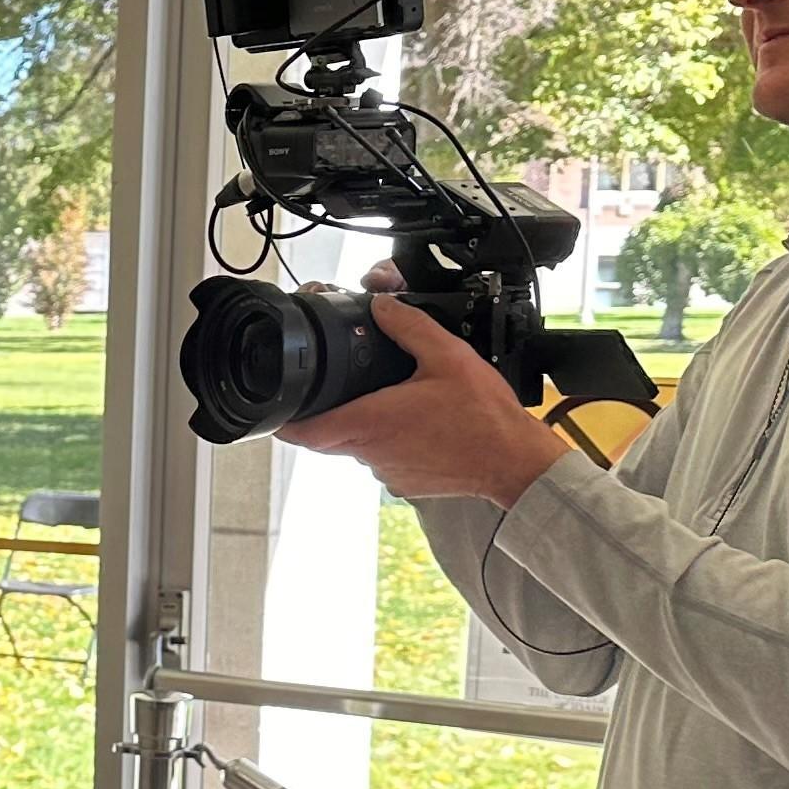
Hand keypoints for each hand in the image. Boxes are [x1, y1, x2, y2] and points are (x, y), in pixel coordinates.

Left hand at [280, 296, 566, 506]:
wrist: (513, 461)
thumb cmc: (483, 416)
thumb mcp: (447, 355)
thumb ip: (409, 326)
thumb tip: (382, 305)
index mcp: (370, 422)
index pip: (304, 431)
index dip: (283, 421)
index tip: (274, 410)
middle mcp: (371, 452)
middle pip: (328, 435)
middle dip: (327, 412)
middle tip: (335, 389)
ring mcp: (387, 471)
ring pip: (358, 446)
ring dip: (364, 424)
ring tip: (390, 400)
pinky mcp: (406, 483)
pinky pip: (384, 459)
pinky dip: (391, 441)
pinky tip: (416, 424)